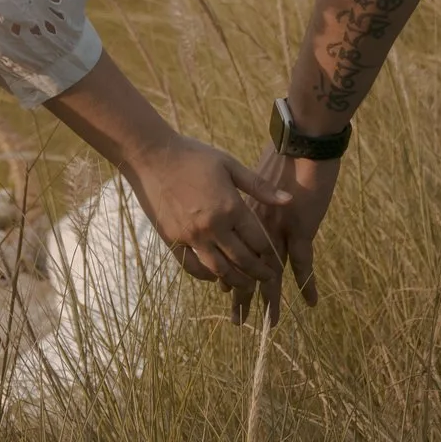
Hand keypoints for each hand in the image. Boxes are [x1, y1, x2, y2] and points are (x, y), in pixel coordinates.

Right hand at [127, 135, 291, 302]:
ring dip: (235, 281)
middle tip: (267, 280)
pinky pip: (192, 266)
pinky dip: (206, 275)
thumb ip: (259, 186)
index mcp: (230, 207)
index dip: (270, 253)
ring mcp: (191, 236)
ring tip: (246, 286)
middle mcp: (212, 226)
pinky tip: (215, 277)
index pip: (258, 240)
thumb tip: (289, 200)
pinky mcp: (172, 240)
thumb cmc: (193, 156)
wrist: (151, 156)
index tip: (276, 261)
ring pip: (219, 269)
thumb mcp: (229, 165)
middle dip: (258, 273)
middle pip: (242, 260)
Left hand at [237, 144, 338, 317]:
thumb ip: (252, 198)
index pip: (236, 253)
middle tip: (237, 320)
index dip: (231, 273)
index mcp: (248, 217)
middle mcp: (260, 228)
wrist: (300, 143)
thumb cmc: (280, 155)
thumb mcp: (257, 178)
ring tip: (268, 323)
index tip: (224, 292)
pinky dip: (307, 283)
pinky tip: (310, 302)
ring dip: (271, 299)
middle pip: (248, 269)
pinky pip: (303, 263)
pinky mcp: (301, 228)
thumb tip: (243, 212)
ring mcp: (280, 230)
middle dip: (242, 296)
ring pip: (272, 273)